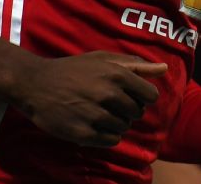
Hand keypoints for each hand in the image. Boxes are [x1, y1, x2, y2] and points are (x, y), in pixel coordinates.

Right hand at [0, 35, 166, 146]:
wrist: (36, 84)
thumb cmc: (73, 70)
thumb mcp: (103, 59)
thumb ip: (136, 65)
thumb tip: (164, 69)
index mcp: (117, 74)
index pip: (150, 95)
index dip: (141, 96)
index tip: (127, 94)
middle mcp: (108, 94)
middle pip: (137, 113)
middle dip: (126, 109)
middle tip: (106, 102)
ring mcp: (96, 115)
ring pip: (124, 127)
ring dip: (114, 122)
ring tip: (96, 111)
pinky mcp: (83, 133)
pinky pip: (111, 140)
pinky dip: (105, 135)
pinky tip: (92, 123)